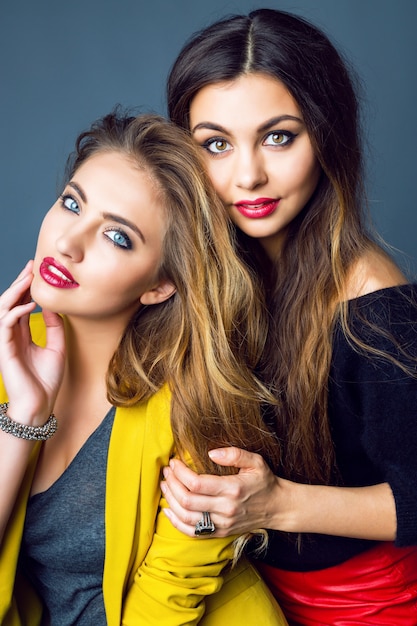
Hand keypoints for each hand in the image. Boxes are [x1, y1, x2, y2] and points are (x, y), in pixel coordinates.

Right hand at [0, 261, 64, 421]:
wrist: (39, 406)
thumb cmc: (46, 381)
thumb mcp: (57, 347)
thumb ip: (55, 327)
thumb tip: (54, 306)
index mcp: (21, 335)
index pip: (20, 305)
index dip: (27, 288)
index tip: (38, 272)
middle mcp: (10, 336)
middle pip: (10, 303)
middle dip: (20, 283)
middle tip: (32, 267)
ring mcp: (5, 342)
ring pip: (3, 310)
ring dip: (15, 292)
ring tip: (28, 279)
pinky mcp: (3, 350)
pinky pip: (4, 325)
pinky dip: (15, 312)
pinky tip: (28, 304)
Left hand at [161, 447, 279, 536]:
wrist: (277, 508)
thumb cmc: (264, 481)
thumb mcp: (256, 461)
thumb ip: (234, 454)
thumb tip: (210, 452)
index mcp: (232, 489)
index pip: (197, 483)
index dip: (180, 473)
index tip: (174, 462)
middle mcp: (225, 509)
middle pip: (188, 500)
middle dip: (172, 484)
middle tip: (167, 471)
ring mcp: (222, 524)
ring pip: (186, 517)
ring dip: (170, 500)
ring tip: (165, 485)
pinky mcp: (220, 533)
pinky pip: (193, 532)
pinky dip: (176, 523)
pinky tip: (168, 510)